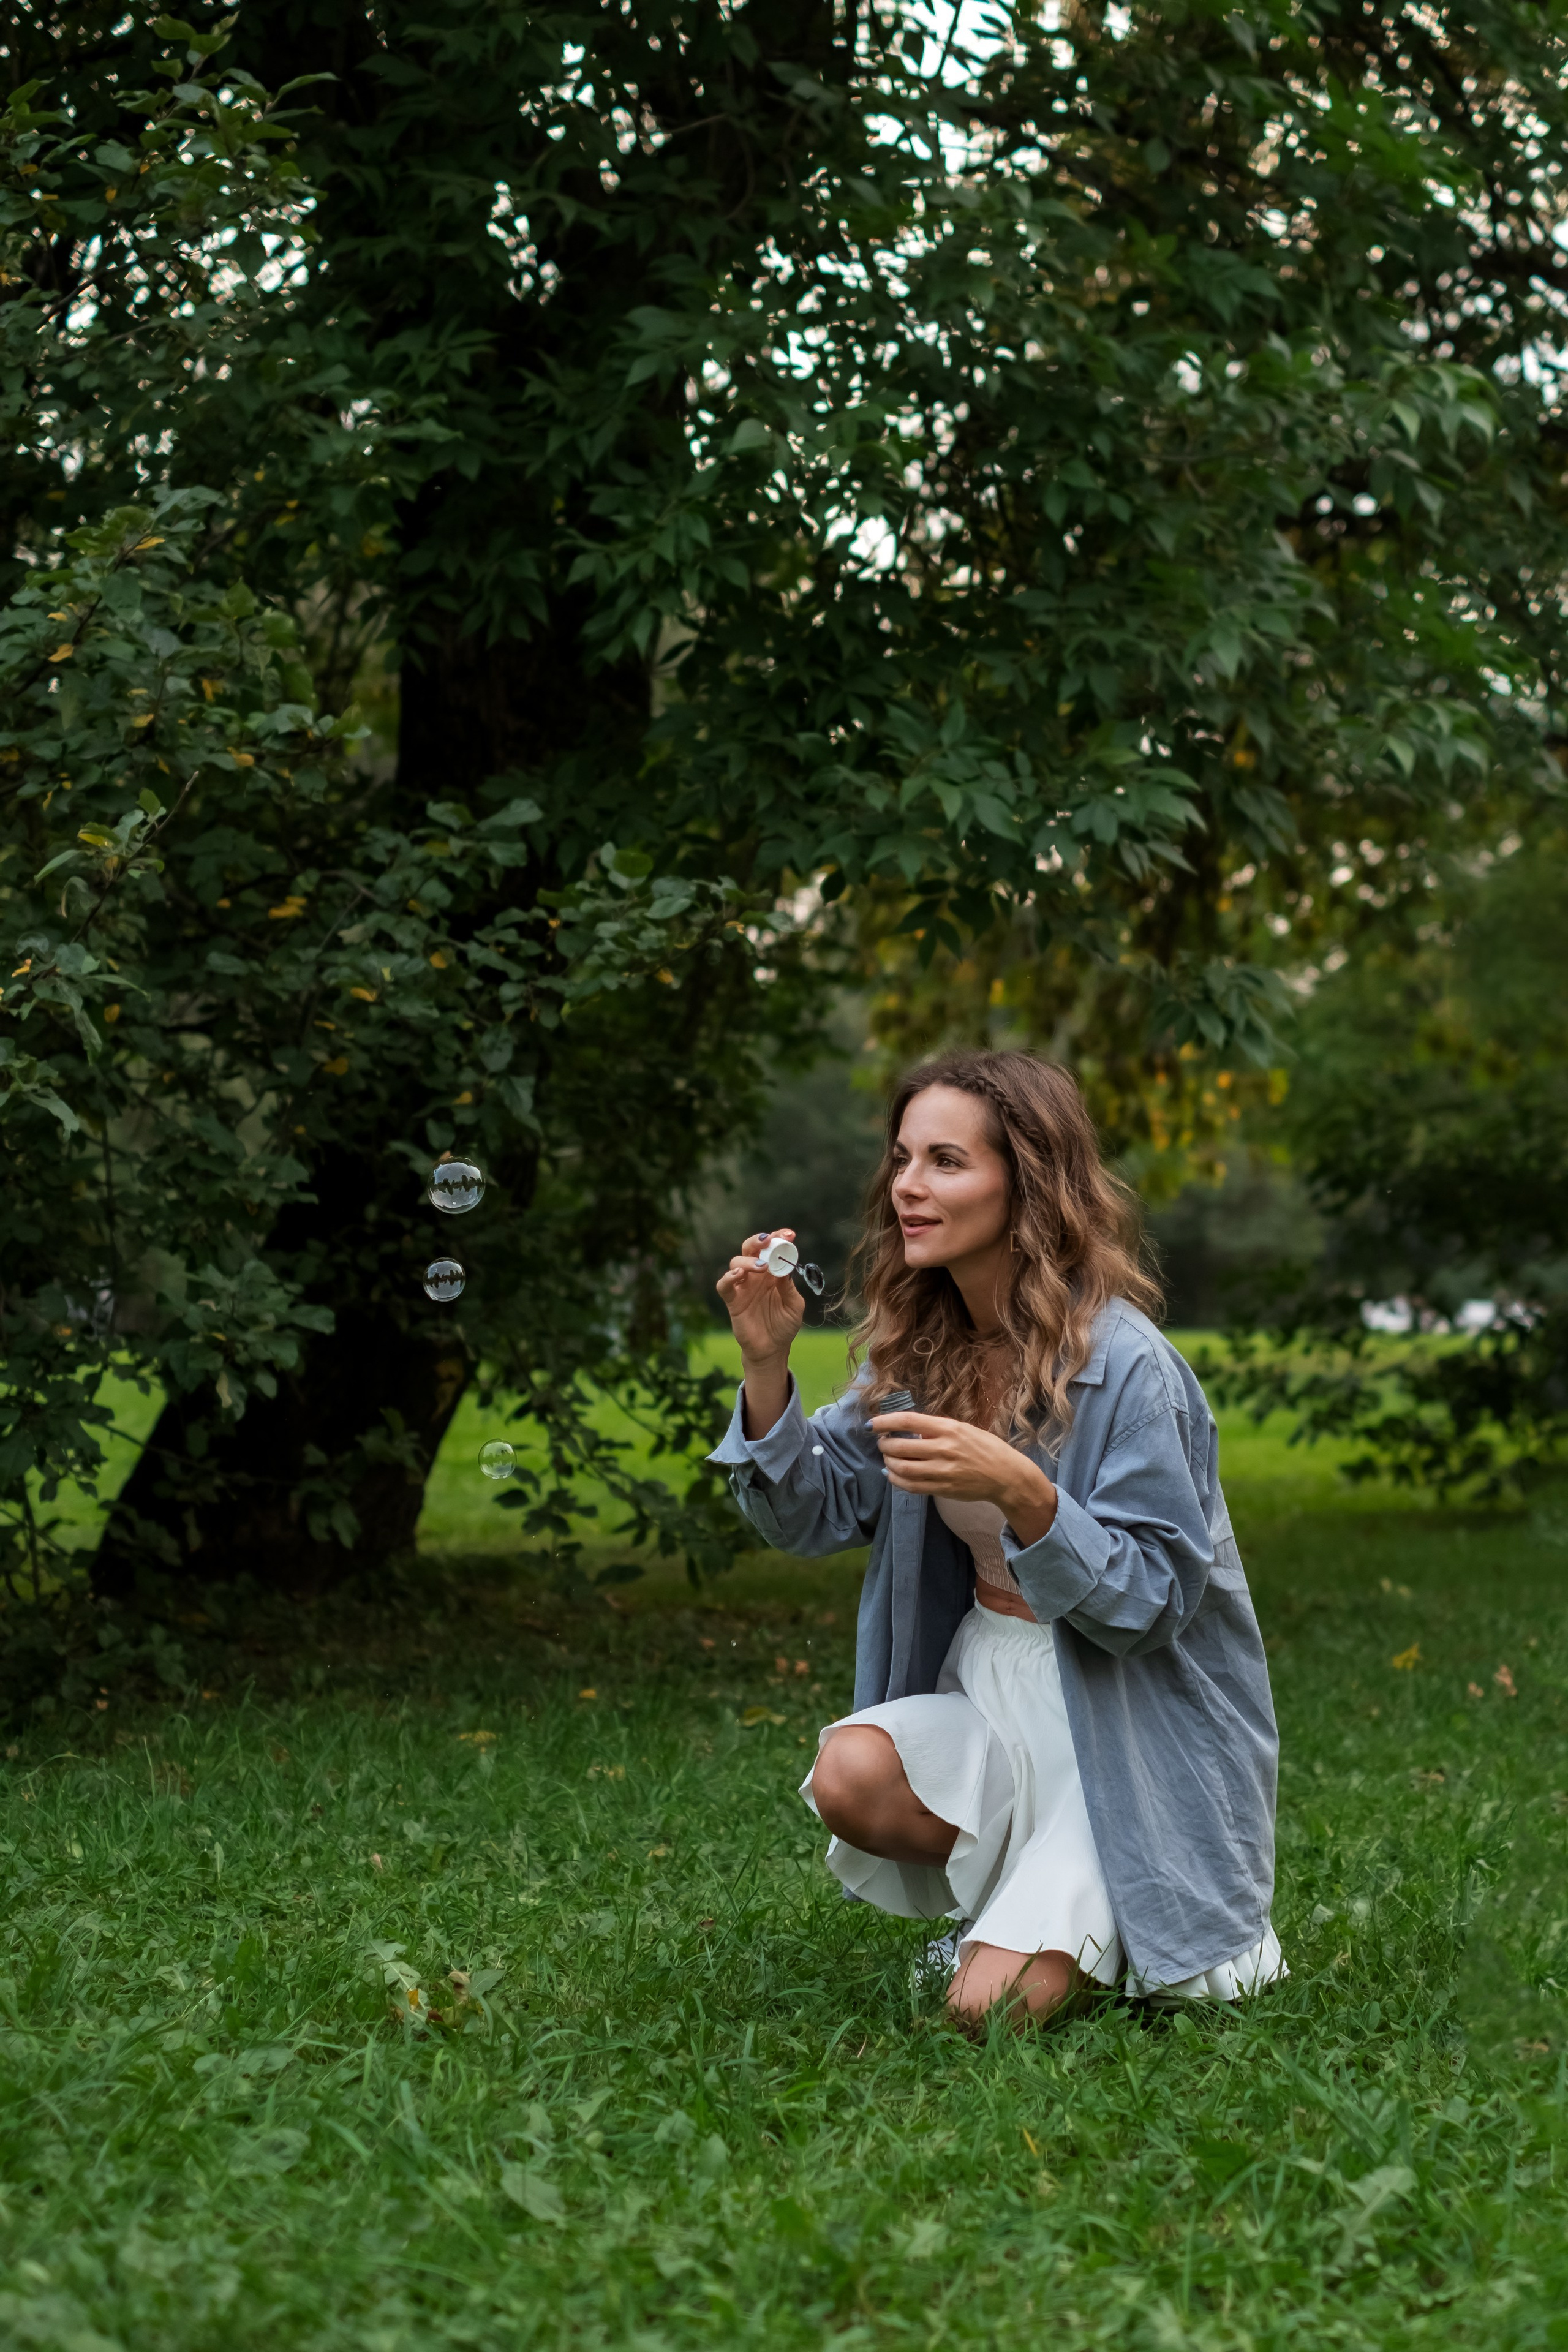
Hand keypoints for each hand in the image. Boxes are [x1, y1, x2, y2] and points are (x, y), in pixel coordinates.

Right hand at [716, 1228, 804, 1366]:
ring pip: (736, 1262)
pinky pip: (724, 1285)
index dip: (778, 1239)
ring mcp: (743, 1287)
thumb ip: (788, 1287)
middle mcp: (757, 1276)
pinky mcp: (733, 1301)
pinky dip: (728, 1277)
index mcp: (773, 1274)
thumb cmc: (784, 1325)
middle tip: (768, 1240)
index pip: (773, 1250)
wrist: (772, 1349)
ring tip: (761, 1267)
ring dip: (747, 1260)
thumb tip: (785, 1267)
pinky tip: (738, 1275)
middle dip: (758, 1241)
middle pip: (751, 1249)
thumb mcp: (794, 1306)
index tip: (789, 1234)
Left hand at [872, 1411, 1056, 1544]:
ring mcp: (943, 1471)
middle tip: (882, 1442)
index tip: (871, 1424)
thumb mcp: (962, 1429)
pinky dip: (896, 1480)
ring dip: (888, 1462)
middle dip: (884, 1444)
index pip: (908, 1421)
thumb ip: (936, 1429)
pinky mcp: (943, 1489)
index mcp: (949, 1429)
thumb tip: (907, 1430)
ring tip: (887, 1458)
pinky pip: (911, 1486)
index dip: (884, 1422)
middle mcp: (944, 1449)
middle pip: (900, 1446)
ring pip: (902, 1468)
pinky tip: (893, 1474)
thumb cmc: (984, 1448)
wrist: (1006, 1475)